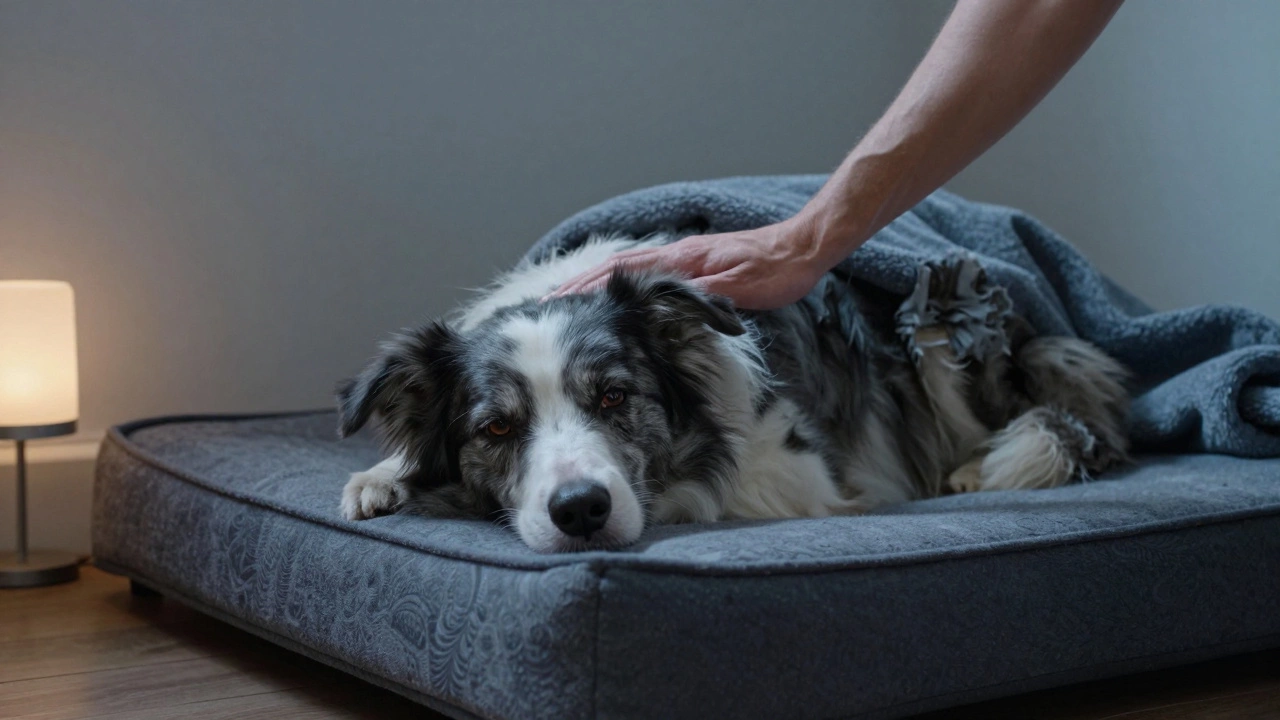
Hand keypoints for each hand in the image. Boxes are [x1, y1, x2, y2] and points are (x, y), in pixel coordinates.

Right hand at [546, 215, 832, 310]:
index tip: (558, 299)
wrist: (804, 247)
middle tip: (548, 300)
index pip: (623, 271)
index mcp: (683, 259)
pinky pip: (648, 269)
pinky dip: (622, 277)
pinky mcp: (697, 261)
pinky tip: (619, 287)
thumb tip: (664, 301)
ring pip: (630, 266)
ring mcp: (686, 255)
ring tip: (570, 294)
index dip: (589, 286)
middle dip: (581, 282)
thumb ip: (701, 294)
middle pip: (617, 266)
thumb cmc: (777, 270)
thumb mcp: (740, 288)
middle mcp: (678, 253)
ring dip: (598, 279)